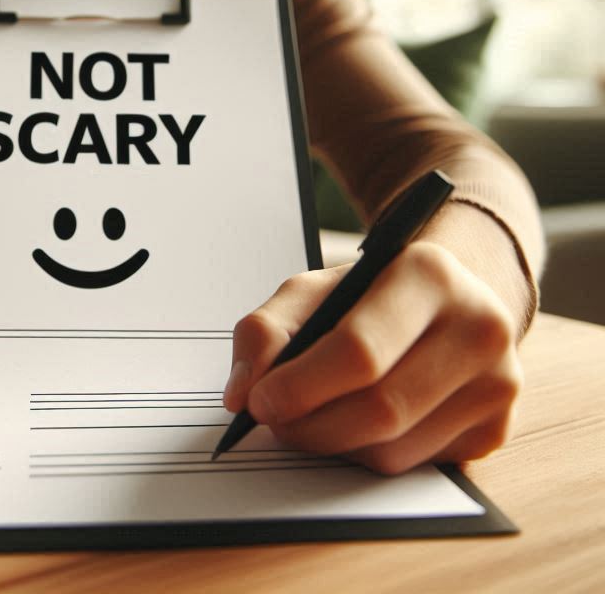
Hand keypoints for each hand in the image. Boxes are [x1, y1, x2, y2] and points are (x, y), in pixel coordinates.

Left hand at [223, 241, 522, 473]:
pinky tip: (358, 423)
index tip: (259, 401)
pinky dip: (371, 456)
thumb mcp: (313, 290)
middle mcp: (479, 326)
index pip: (359, 349)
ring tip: (311, 418)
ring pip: (395, 449)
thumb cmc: (370, 296)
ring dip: (336, 445)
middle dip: (311, 425)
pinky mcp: (499, 429)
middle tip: (275, 420)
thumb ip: (266, 331)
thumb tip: (241, 395)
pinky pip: (415, 467)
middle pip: (380, 409)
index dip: (301, 385)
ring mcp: (498, 382)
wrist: (447, 301)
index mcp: (429, 274)